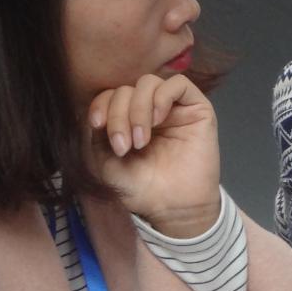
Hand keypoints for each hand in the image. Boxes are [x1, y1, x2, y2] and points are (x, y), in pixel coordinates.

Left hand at [88, 74, 220, 237]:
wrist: (173, 207)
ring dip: (138, 109)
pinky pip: (178, 84)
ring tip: (141, 140)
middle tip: (124, 146)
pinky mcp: (197, 108)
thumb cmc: (140, 188)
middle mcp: (149, 109)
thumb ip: (96, 133)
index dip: (101, 105)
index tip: (97, 126)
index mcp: (127, 118)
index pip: (110, 95)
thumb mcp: (104, 162)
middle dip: (119, 115)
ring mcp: (174, 107)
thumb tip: (94, 108)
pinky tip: (158, 120)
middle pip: (126, 89)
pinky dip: (162, 97)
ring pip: (149, 83)